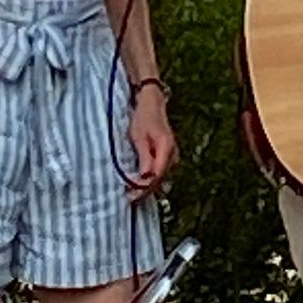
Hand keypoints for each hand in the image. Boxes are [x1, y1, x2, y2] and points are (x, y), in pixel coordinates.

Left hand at [127, 86, 177, 202]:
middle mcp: (173, 154)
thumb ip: (144, 156)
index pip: (157, 174)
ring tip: (132, 194)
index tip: (132, 195)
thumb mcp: (139, 137)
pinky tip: (139, 183)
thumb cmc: (143, 118)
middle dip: (145, 190)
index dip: (145, 187)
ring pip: (161, 177)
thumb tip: (146, 176)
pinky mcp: (167, 156)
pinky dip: (150, 179)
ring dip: (147, 186)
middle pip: (160, 179)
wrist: (152, 104)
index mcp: (166, 148)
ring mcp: (172, 155)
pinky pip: (160, 171)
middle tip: (129, 198)